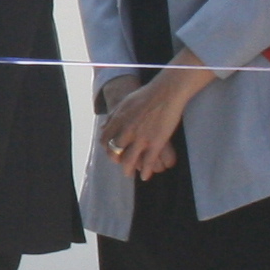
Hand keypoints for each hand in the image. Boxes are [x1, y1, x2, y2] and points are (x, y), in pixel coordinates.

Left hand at [100, 64, 206, 180]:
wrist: (166, 92)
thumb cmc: (147, 95)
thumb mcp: (125, 103)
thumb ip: (113, 116)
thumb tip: (103, 127)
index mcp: (118, 121)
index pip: (104, 140)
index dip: (106, 148)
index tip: (111, 151)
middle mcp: (126, 131)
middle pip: (114, 152)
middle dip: (116, 161)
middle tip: (119, 164)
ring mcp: (141, 138)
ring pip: (129, 160)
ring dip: (128, 169)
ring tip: (129, 173)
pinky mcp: (156, 143)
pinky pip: (148, 162)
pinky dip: (146, 171)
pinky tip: (145, 177)